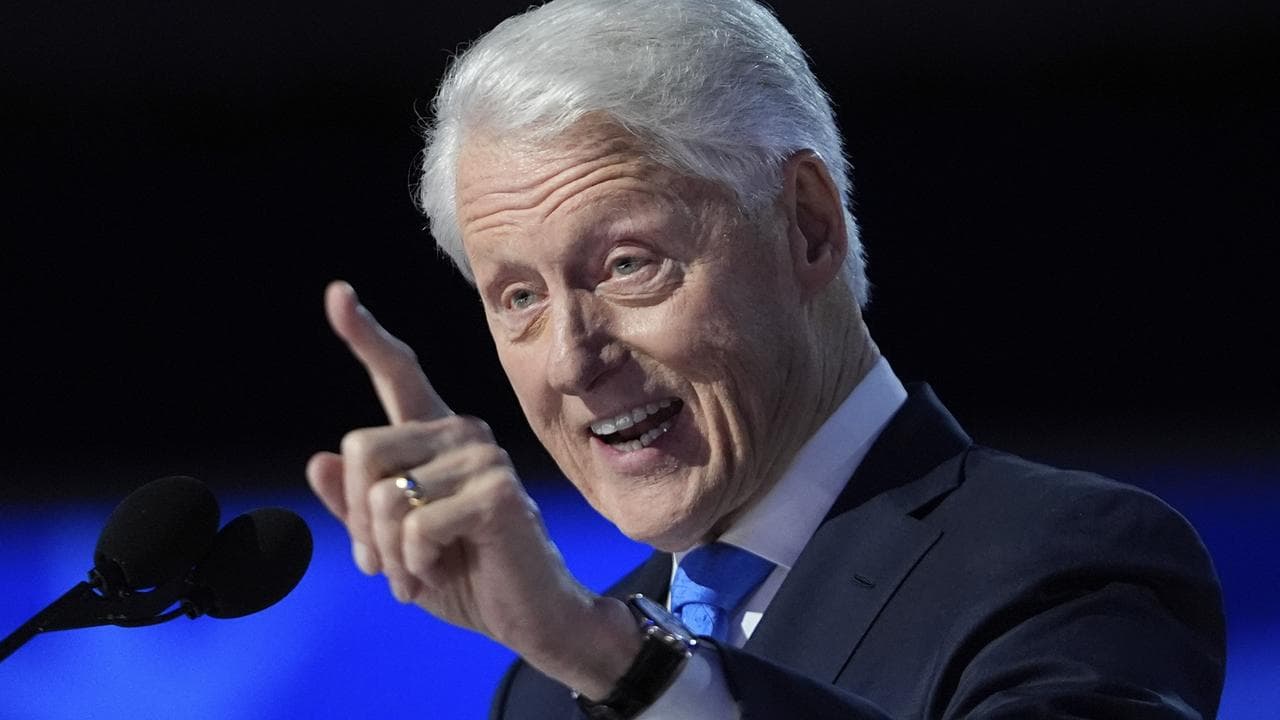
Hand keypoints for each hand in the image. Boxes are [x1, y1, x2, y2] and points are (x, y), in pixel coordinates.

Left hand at [306, 281, 638, 696]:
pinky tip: (437, 574)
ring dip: (388, 554)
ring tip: (415, 576)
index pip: (397, 375)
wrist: (531, 618)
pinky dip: (414, 565)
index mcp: (436, 439)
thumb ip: (358, 507)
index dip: (364, 335)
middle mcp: (461, 433)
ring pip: (385, 496)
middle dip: (359, 521)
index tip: (337, 294)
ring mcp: (483, 457)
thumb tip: (320, 460)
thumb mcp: (394, 547)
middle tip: (382, 564)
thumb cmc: (464, 576)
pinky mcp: (498, 491)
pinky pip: (416, 525)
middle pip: (361, 447)